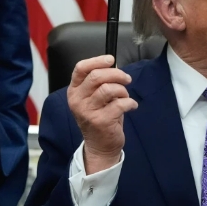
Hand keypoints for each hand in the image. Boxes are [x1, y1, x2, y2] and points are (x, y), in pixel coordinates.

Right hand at [67, 55, 137, 173]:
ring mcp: (88, 111)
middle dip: (116, 74)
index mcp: (74, 91)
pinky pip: (120, 104)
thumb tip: (114, 66)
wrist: (99, 146)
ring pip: (109, 88)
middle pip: (96, 76)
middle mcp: (77, 100)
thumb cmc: (99, 117)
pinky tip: (131, 106)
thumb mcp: (93, 98)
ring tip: (126, 97)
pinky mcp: (101, 121)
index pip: (80, 68)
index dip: (97, 60)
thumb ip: (99, 82)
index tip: (111, 59)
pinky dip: (130, 103)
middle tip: (127, 79)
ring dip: (123, 90)